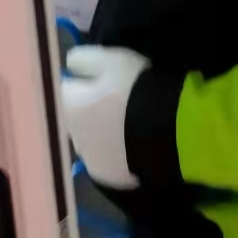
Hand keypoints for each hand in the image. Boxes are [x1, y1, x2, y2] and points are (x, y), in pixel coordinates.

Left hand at [62, 45, 150, 190]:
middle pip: (76, 118)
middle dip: (89, 110)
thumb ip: (83, 59)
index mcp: (68, 106)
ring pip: (90, 142)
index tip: (105, 78)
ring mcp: (89, 161)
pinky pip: (108, 161)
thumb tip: (70, 65)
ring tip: (130, 126)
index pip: (66, 88)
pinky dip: (116, 154)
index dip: (84, 81)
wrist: (170, 132)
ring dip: (102, 134)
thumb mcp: (111, 60)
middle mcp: (71, 136)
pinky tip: (135, 145)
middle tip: (120, 102)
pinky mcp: (109, 179)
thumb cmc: (137, 89)